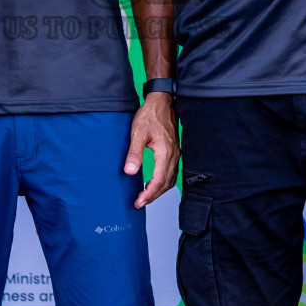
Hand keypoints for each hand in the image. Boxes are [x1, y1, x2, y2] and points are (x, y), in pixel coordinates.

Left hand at [124, 93, 178, 207]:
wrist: (161, 102)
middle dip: (153, 196)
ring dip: (159, 191)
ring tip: (146, 196)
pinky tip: (154, 183)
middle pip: (166, 184)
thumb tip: (129, 172)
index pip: (158, 181)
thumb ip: (134, 153)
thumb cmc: (150, 115)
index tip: (139, 201)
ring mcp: (175, 154)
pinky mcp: (174, 152)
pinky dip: (163, 182)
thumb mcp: (137, 133)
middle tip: (140, 203)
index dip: (149, 194)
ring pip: (170, 180)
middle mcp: (173, 156)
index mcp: (165, 153)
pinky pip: (172, 173)